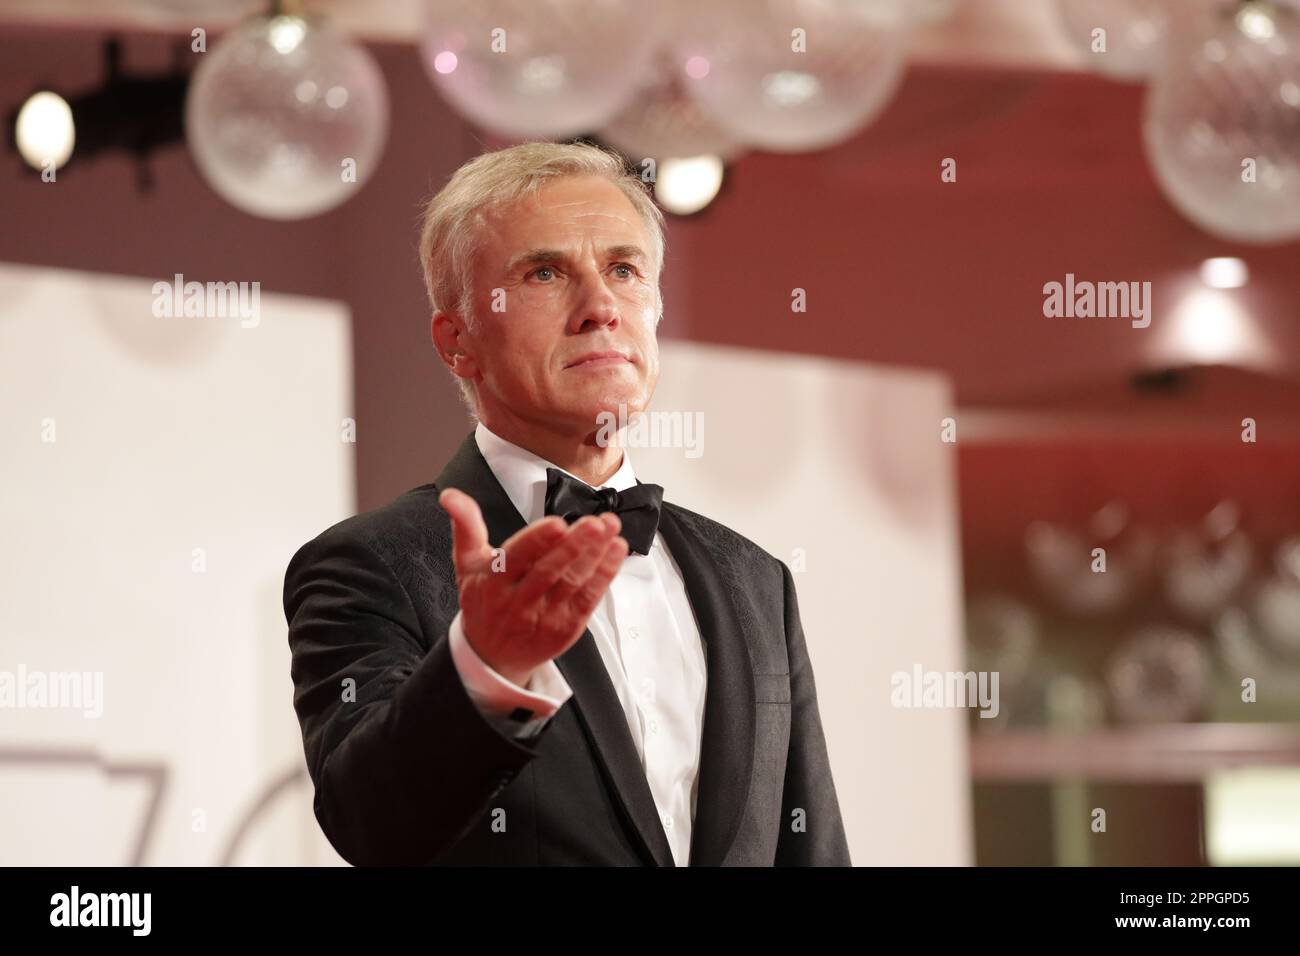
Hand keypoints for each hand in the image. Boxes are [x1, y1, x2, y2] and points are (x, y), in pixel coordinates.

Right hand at [439, 487, 628, 686]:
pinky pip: (588, 599)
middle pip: (549, 571)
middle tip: (596, 523)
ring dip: (595, 555)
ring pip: (573, 584)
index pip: (516, 558)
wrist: (492, 654)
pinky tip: (615, 552)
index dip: (537, 541)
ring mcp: (544, 617)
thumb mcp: (467, 563)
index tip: (558, 523)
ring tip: (612, 530)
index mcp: (493, 582)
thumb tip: (450, 495)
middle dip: (575, 545)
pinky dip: (605, 575)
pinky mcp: (566, 628)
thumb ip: (465, 525)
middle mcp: (518, 601)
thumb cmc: (484, 601)